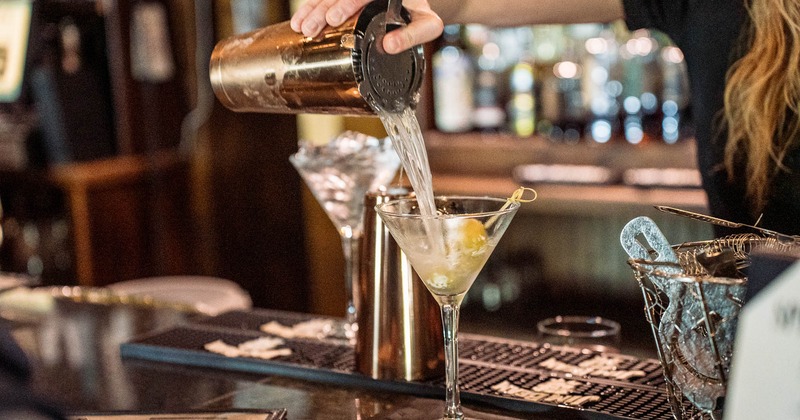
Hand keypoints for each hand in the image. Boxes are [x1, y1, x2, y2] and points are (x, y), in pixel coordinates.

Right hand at [290, 0, 443, 53]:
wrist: (417, 5)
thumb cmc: (422, 17)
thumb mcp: (427, 26)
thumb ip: (412, 35)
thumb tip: (389, 46)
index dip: (348, 4)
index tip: (334, 18)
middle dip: (321, 10)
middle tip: (309, 28)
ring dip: (312, 10)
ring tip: (299, 27)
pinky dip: (311, 8)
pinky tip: (298, 20)